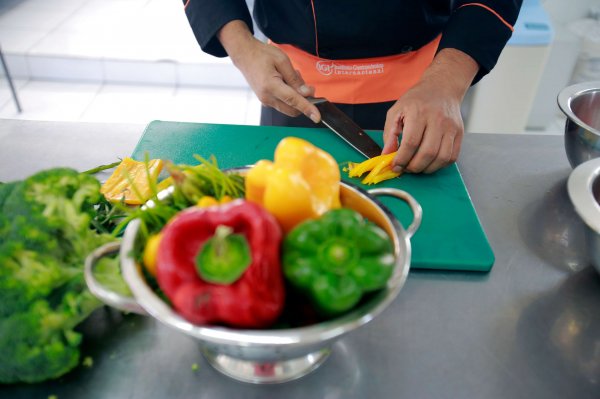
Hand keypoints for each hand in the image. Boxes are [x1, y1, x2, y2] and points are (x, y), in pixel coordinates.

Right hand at [218, 20, 320, 122]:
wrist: (244, 54)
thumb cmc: (262, 54)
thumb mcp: (282, 61)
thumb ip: (295, 79)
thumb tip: (306, 93)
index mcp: (270, 86)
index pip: (293, 101)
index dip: (307, 109)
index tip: (317, 117)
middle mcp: (267, 97)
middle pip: (292, 109)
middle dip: (304, 101)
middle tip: (307, 86)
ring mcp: (265, 101)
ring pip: (288, 107)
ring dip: (296, 98)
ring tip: (292, 78)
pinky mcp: (265, 100)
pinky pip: (282, 103)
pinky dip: (289, 97)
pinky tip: (286, 82)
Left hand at [382, 48, 478, 173]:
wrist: (441, 88)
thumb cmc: (416, 101)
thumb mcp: (396, 111)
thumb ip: (390, 134)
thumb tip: (386, 155)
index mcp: (419, 113)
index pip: (411, 142)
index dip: (401, 159)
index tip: (395, 166)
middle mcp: (438, 120)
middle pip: (427, 153)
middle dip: (414, 167)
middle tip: (405, 168)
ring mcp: (451, 127)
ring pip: (442, 158)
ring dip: (427, 169)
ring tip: (417, 166)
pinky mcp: (460, 133)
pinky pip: (452, 157)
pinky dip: (440, 165)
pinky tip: (429, 162)